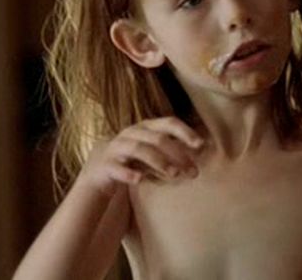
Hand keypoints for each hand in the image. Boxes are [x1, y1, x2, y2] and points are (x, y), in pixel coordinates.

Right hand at [75, 116, 204, 195]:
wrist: (100, 170)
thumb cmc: (135, 160)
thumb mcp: (155, 152)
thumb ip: (174, 152)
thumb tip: (201, 155)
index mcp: (146, 127)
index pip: (168, 123)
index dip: (185, 132)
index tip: (200, 145)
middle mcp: (132, 133)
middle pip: (157, 139)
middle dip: (177, 154)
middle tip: (193, 172)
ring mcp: (117, 147)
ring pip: (139, 150)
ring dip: (159, 162)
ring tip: (174, 175)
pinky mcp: (105, 164)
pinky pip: (116, 167)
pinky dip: (128, 172)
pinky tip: (139, 179)